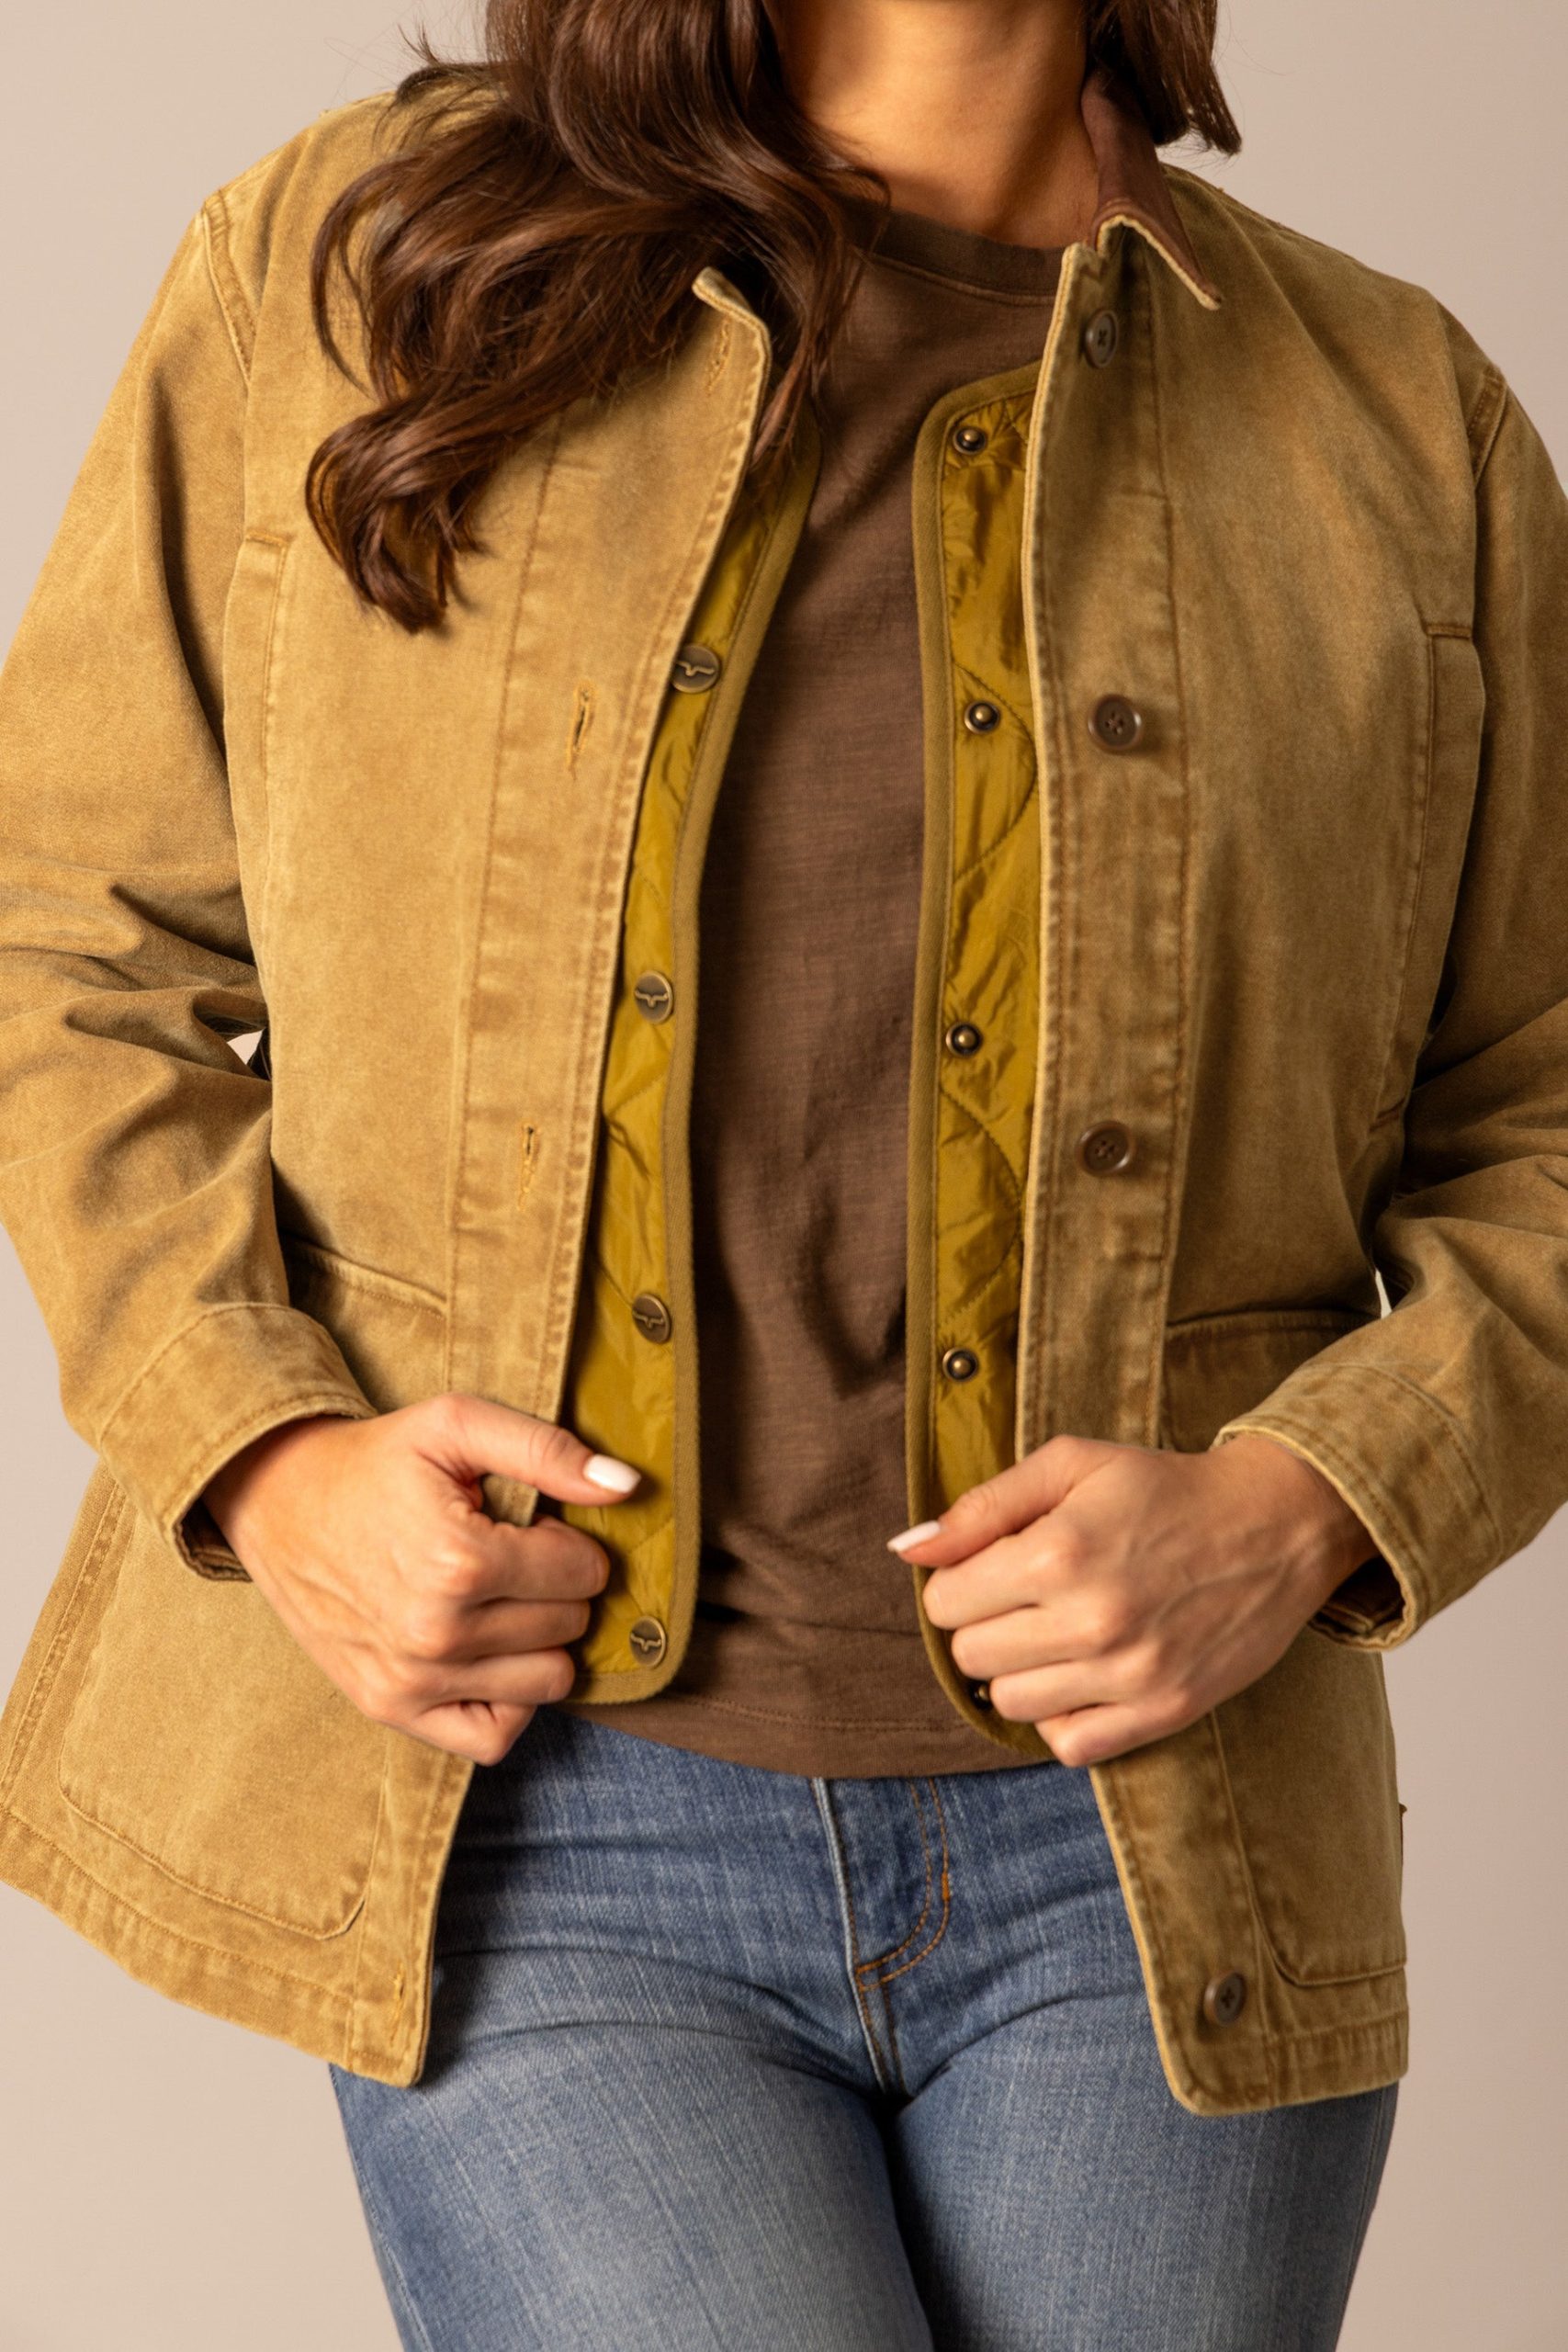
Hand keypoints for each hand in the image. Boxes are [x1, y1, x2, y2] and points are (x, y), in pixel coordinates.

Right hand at [200, 1396, 641, 1764]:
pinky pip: (495, 1737)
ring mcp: (412, 1681)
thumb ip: (547, 1450)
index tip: (532, 1526)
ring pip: (547, 1683)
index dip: (569, 1542)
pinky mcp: (391, 1709)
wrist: (277, 1500)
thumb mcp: (456, 1424)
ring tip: (500, 1601)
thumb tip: (627, 1486)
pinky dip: (510, 1699)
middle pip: (568, 1627)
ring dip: (539, 1642)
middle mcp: (436, 1633)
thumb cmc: (374, 1461)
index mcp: (458, 1562)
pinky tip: (490, 1653)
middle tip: (511, 1558)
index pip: (582, 1573)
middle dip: (556, 1588)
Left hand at [894, 1432, 1377, 1766]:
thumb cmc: (1163, 1489)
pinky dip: (1063, 1716)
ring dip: (1021, 1671)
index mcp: (1058, 1552)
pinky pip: (1069, 1745)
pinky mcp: (1164, 1711)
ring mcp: (1129, 1673)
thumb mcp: (1070, 1465)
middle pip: (971, 1657)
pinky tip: (1084, 1675)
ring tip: (1058, 1631)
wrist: (1275, 1526)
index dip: (959, 1582)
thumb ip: (981, 1507)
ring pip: (1011, 1704)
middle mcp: (1091, 1620)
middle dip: (984, 1624)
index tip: (995, 1566)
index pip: (944, 1603)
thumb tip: (906, 1549)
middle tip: (1028, 1596)